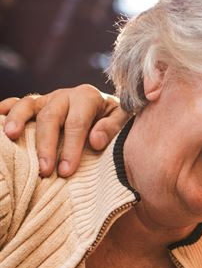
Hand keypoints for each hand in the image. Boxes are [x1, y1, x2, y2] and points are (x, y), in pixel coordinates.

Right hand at [0, 85, 127, 176]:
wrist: (107, 109)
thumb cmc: (114, 121)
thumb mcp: (123, 121)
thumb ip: (113, 128)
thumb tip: (96, 141)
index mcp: (87, 97)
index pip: (77, 123)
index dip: (71, 147)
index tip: (66, 171)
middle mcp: (64, 95)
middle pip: (50, 117)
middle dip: (46, 145)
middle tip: (44, 170)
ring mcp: (47, 99)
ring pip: (28, 105)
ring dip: (18, 121)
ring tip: (10, 137)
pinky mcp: (36, 105)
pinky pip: (16, 104)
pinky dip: (5, 110)